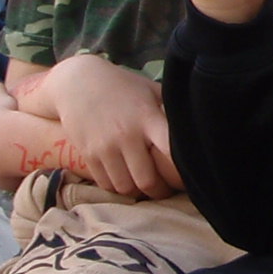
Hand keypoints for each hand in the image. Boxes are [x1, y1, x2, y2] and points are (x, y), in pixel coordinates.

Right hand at [32, 53, 180, 198]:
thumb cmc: (121, 86)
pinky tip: (124, 179)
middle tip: (164, 190)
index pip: (170, 149)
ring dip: (137, 191)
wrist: (77, 82)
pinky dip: (117, 187)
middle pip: (147, 180)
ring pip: (125, 187)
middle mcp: (126, 134)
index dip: (181, 168)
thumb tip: (195, 123)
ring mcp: (105, 146)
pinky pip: (106, 184)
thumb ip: (169, 109)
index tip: (187, 174)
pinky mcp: (88, 154)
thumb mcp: (149, 90)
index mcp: (148, 117)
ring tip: (143, 186)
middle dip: (159, 191)